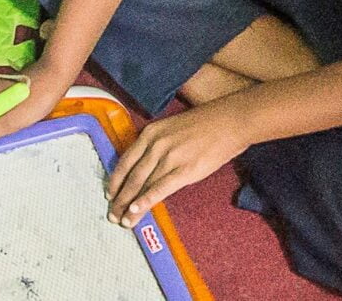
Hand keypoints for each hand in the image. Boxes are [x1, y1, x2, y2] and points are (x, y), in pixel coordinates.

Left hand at [105, 100, 251, 224]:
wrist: (231, 120)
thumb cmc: (207, 123)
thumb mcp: (173, 127)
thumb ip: (157, 144)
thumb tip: (147, 169)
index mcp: (151, 132)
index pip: (125, 161)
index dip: (115, 181)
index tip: (110, 194)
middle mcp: (156, 144)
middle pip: (131, 176)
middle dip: (120, 198)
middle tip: (113, 213)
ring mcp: (170, 157)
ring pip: (143, 185)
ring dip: (131, 205)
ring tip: (124, 220)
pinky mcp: (185, 169)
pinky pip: (160, 188)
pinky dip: (146, 201)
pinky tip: (137, 211)